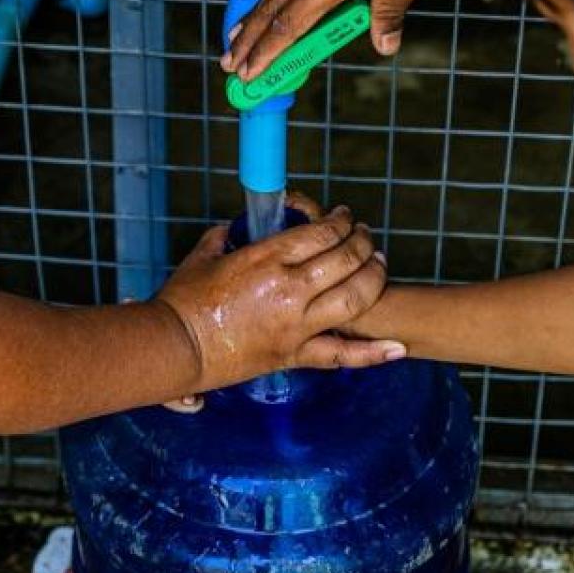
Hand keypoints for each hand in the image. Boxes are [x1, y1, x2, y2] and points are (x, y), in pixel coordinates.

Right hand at [155, 204, 402, 392]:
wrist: (174, 348)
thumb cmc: (183, 301)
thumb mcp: (203, 255)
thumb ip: (224, 237)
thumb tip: (235, 229)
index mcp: (266, 258)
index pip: (322, 232)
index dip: (340, 221)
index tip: (344, 217)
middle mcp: (289, 288)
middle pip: (346, 258)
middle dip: (362, 242)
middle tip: (365, 236)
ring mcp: (296, 325)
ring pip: (355, 297)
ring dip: (374, 277)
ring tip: (379, 265)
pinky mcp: (294, 355)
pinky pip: (341, 355)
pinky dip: (373, 353)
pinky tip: (398, 347)